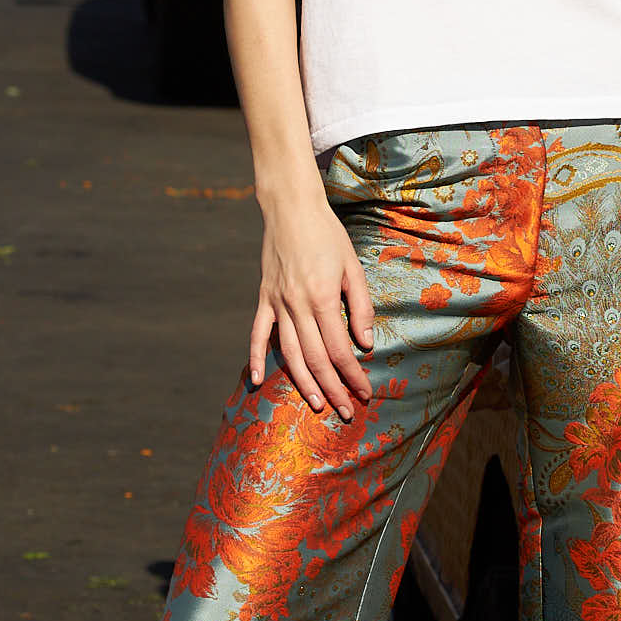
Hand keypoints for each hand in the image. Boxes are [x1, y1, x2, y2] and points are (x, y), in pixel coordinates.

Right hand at [251, 193, 374, 420]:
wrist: (291, 209)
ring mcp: (277, 303)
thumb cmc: (327, 235)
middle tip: (345, 411)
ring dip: (303, 383)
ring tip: (316, 404)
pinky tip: (257, 381)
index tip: (364, 392)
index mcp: (323, 298)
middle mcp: (297, 305)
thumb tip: (366, 344)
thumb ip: (359, 306)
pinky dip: (255, 358)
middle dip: (333, 388)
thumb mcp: (353, 267)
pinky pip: (257, 334)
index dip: (353, 375)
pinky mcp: (264, 298)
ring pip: (289, 353)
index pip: (340, 349)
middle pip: (316, 358)